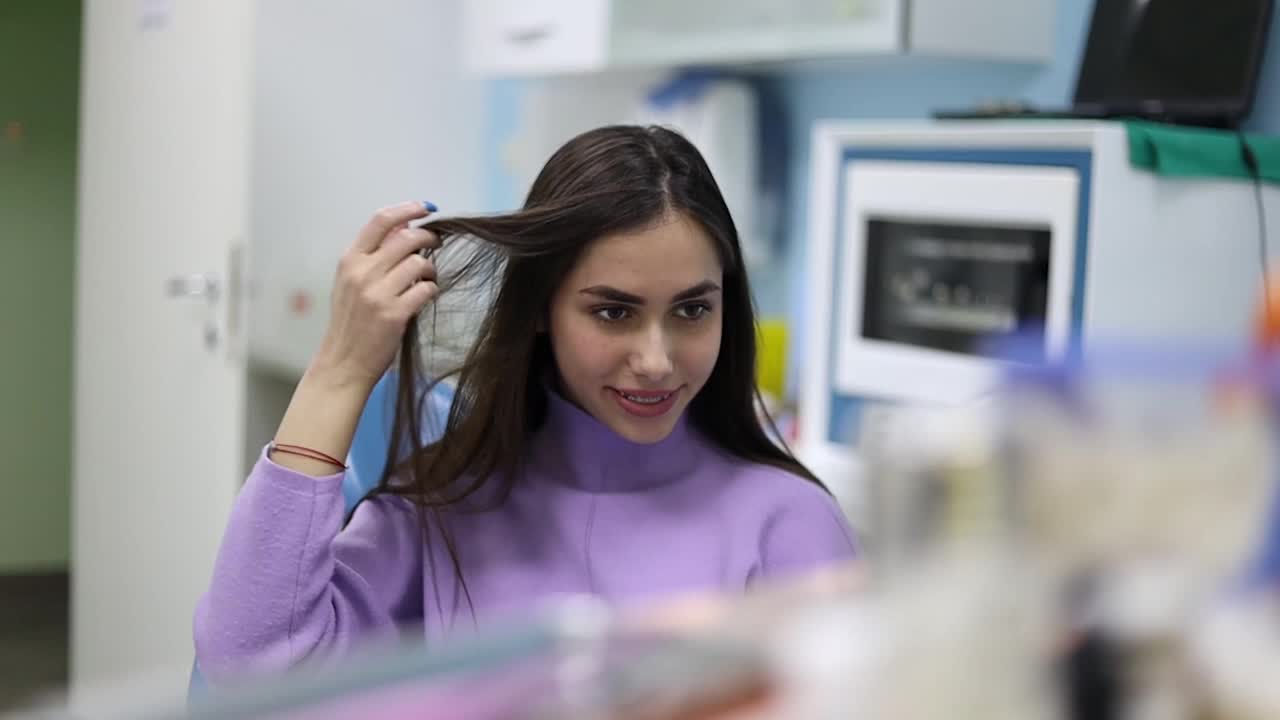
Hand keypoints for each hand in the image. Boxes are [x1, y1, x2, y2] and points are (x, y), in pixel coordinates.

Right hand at [310, 201, 440, 390]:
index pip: (381, 220)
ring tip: (427, 278)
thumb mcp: (350, 283)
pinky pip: (426, 289)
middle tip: (437, 244)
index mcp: (350, 260)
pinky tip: (427, 295)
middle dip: (429, 237)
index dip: (407, 209)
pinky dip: (432, 289)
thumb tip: (404, 229)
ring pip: (419, 263)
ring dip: (430, 269)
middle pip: (407, 238)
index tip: (425, 207)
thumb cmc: (350, 323)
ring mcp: (377, 293)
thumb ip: (372, 257)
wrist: (342, 363)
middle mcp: (361, 272)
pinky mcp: (394, 314)